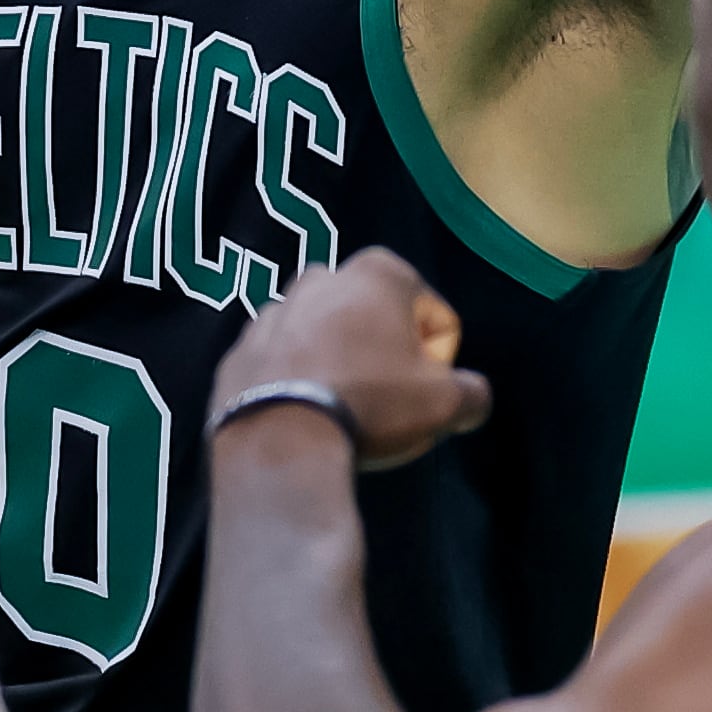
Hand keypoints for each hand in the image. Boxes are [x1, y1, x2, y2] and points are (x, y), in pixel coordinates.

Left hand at [216, 249, 492, 469]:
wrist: (279, 438)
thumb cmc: (372, 403)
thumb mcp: (445, 404)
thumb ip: (473, 393)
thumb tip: (471, 397)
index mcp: (378, 272)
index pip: (434, 315)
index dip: (439, 360)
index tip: (421, 389)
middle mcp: (322, 276)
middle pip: (378, 321)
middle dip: (386, 353)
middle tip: (386, 400)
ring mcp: (273, 311)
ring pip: (326, 337)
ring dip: (340, 363)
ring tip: (342, 409)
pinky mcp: (238, 349)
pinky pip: (282, 363)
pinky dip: (295, 381)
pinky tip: (303, 415)